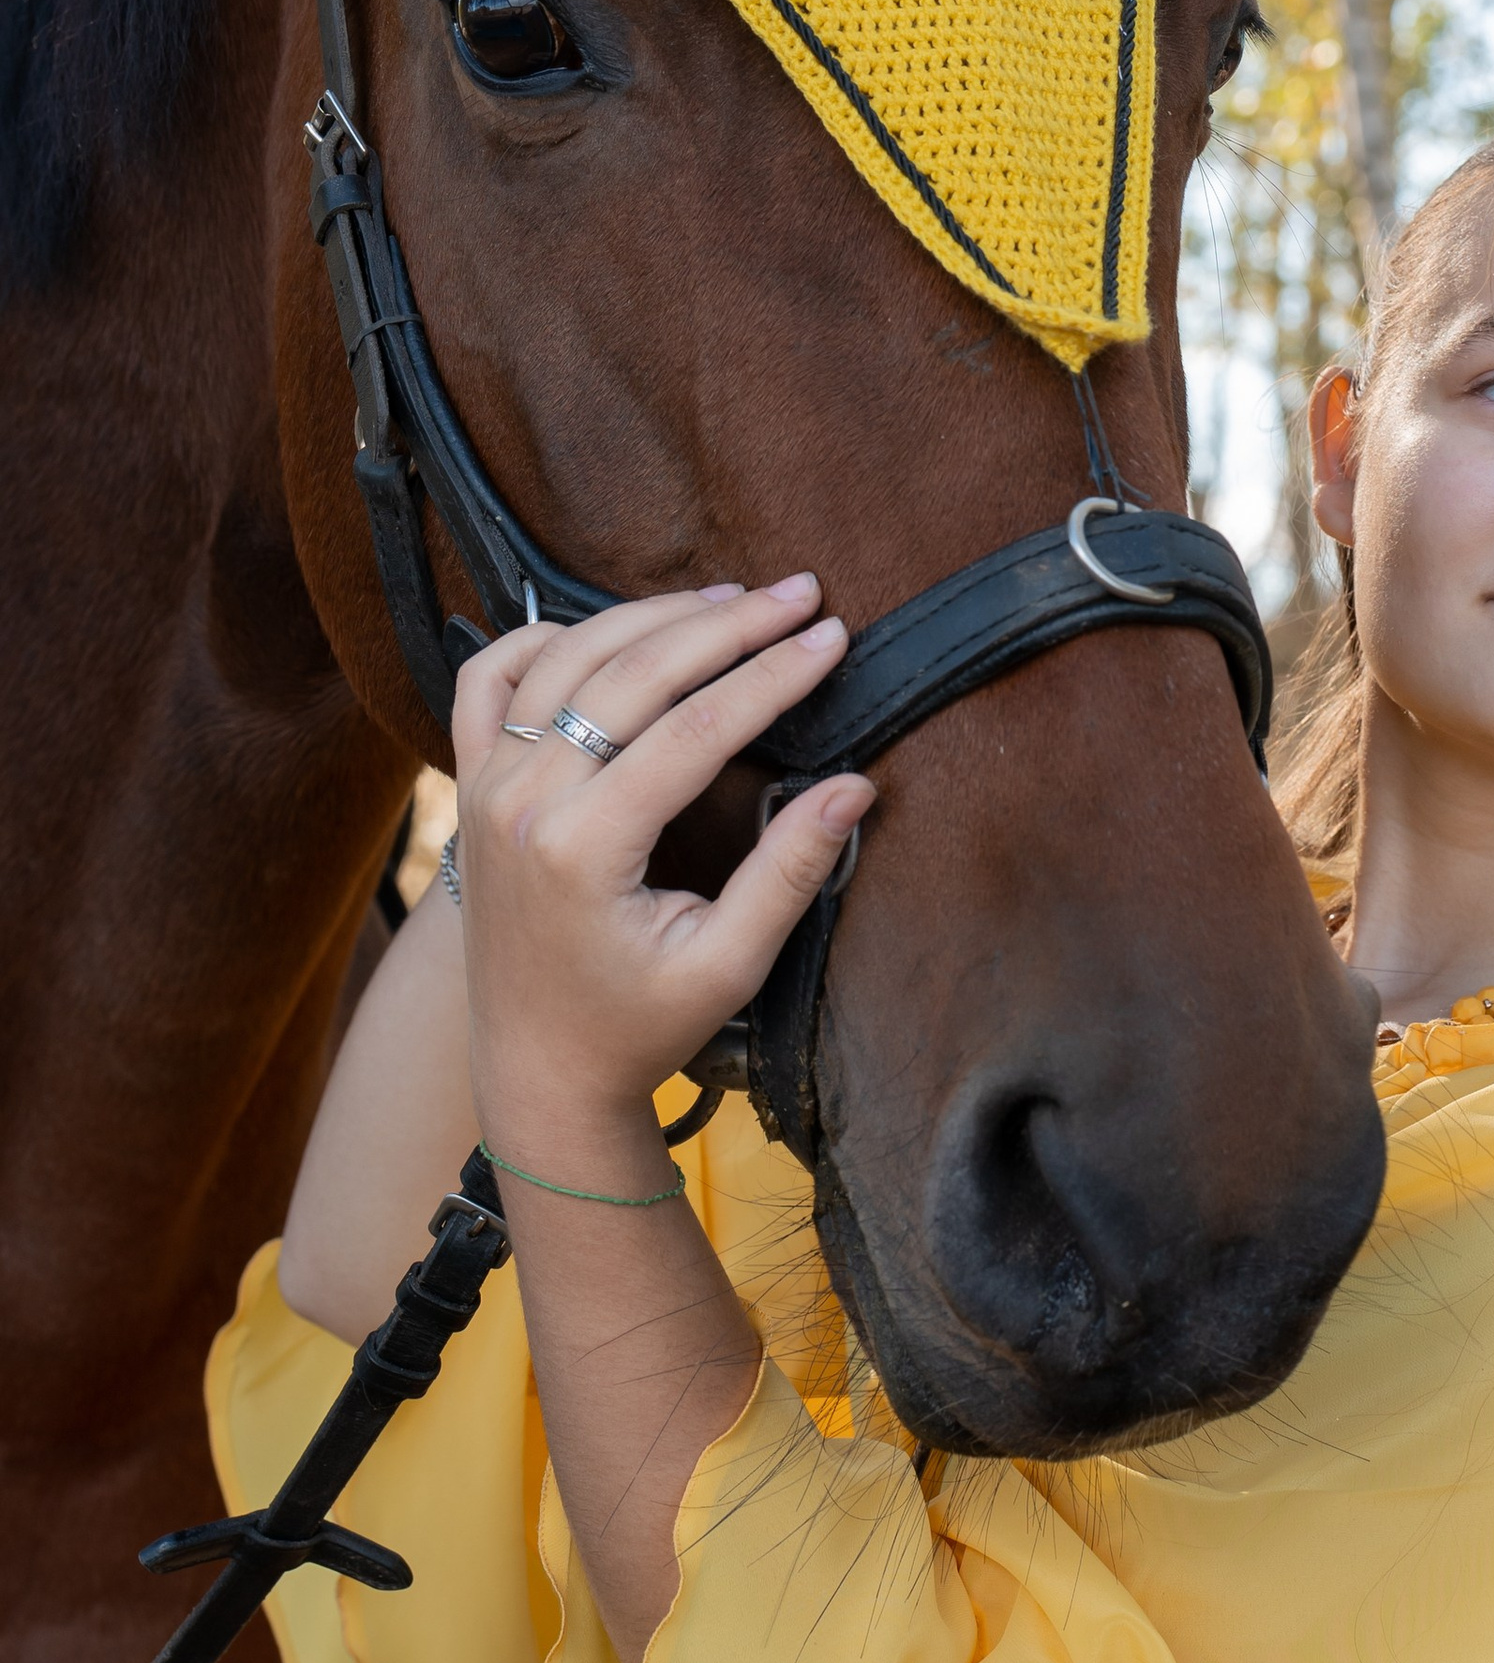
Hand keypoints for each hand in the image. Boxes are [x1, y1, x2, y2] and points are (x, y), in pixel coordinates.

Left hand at [452, 577, 871, 1159]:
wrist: (536, 1069)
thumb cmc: (637, 1028)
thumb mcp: (727, 966)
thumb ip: (789, 873)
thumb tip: (854, 786)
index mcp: (581, 850)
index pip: (694, 729)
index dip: (772, 676)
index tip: (832, 638)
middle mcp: (521, 804)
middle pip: (632, 673)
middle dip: (727, 625)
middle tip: (801, 594)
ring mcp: (485, 787)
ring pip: (565, 656)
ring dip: (651, 616)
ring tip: (730, 600)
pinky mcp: (471, 784)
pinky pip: (489, 679)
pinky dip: (542, 637)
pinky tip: (608, 629)